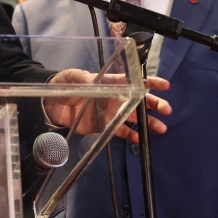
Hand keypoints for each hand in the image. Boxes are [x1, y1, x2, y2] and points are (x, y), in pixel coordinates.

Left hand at [45, 68, 171, 142]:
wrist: (51, 104)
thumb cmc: (65, 84)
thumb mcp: (73, 77)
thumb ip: (84, 79)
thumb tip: (93, 80)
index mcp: (111, 82)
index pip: (134, 80)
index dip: (150, 82)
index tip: (164, 86)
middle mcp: (116, 97)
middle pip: (140, 100)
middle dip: (155, 104)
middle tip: (166, 109)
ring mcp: (112, 112)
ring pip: (135, 117)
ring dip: (148, 122)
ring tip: (161, 128)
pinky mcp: (105, 125)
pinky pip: (121, 131)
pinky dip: (132, 135)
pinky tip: (140, 140)